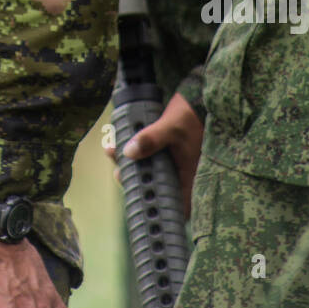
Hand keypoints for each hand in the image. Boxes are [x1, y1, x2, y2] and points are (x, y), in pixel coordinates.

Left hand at [105, 92, 202, 218]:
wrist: (197, 98)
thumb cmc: (191, 115)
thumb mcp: (171, 127)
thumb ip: (152, 140)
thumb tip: (129, 153)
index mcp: (186, 175)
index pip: (176, 205)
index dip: (159, 209)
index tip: (141, 205)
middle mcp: (178, 172)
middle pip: (154, 186)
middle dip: (134, 180)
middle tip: (119, 173)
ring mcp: (170, 161)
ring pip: (147, 169)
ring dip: (129, 163)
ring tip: (111, 151)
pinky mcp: (163, 149)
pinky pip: (145, 155)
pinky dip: (133, 150)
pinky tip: (117, 142)